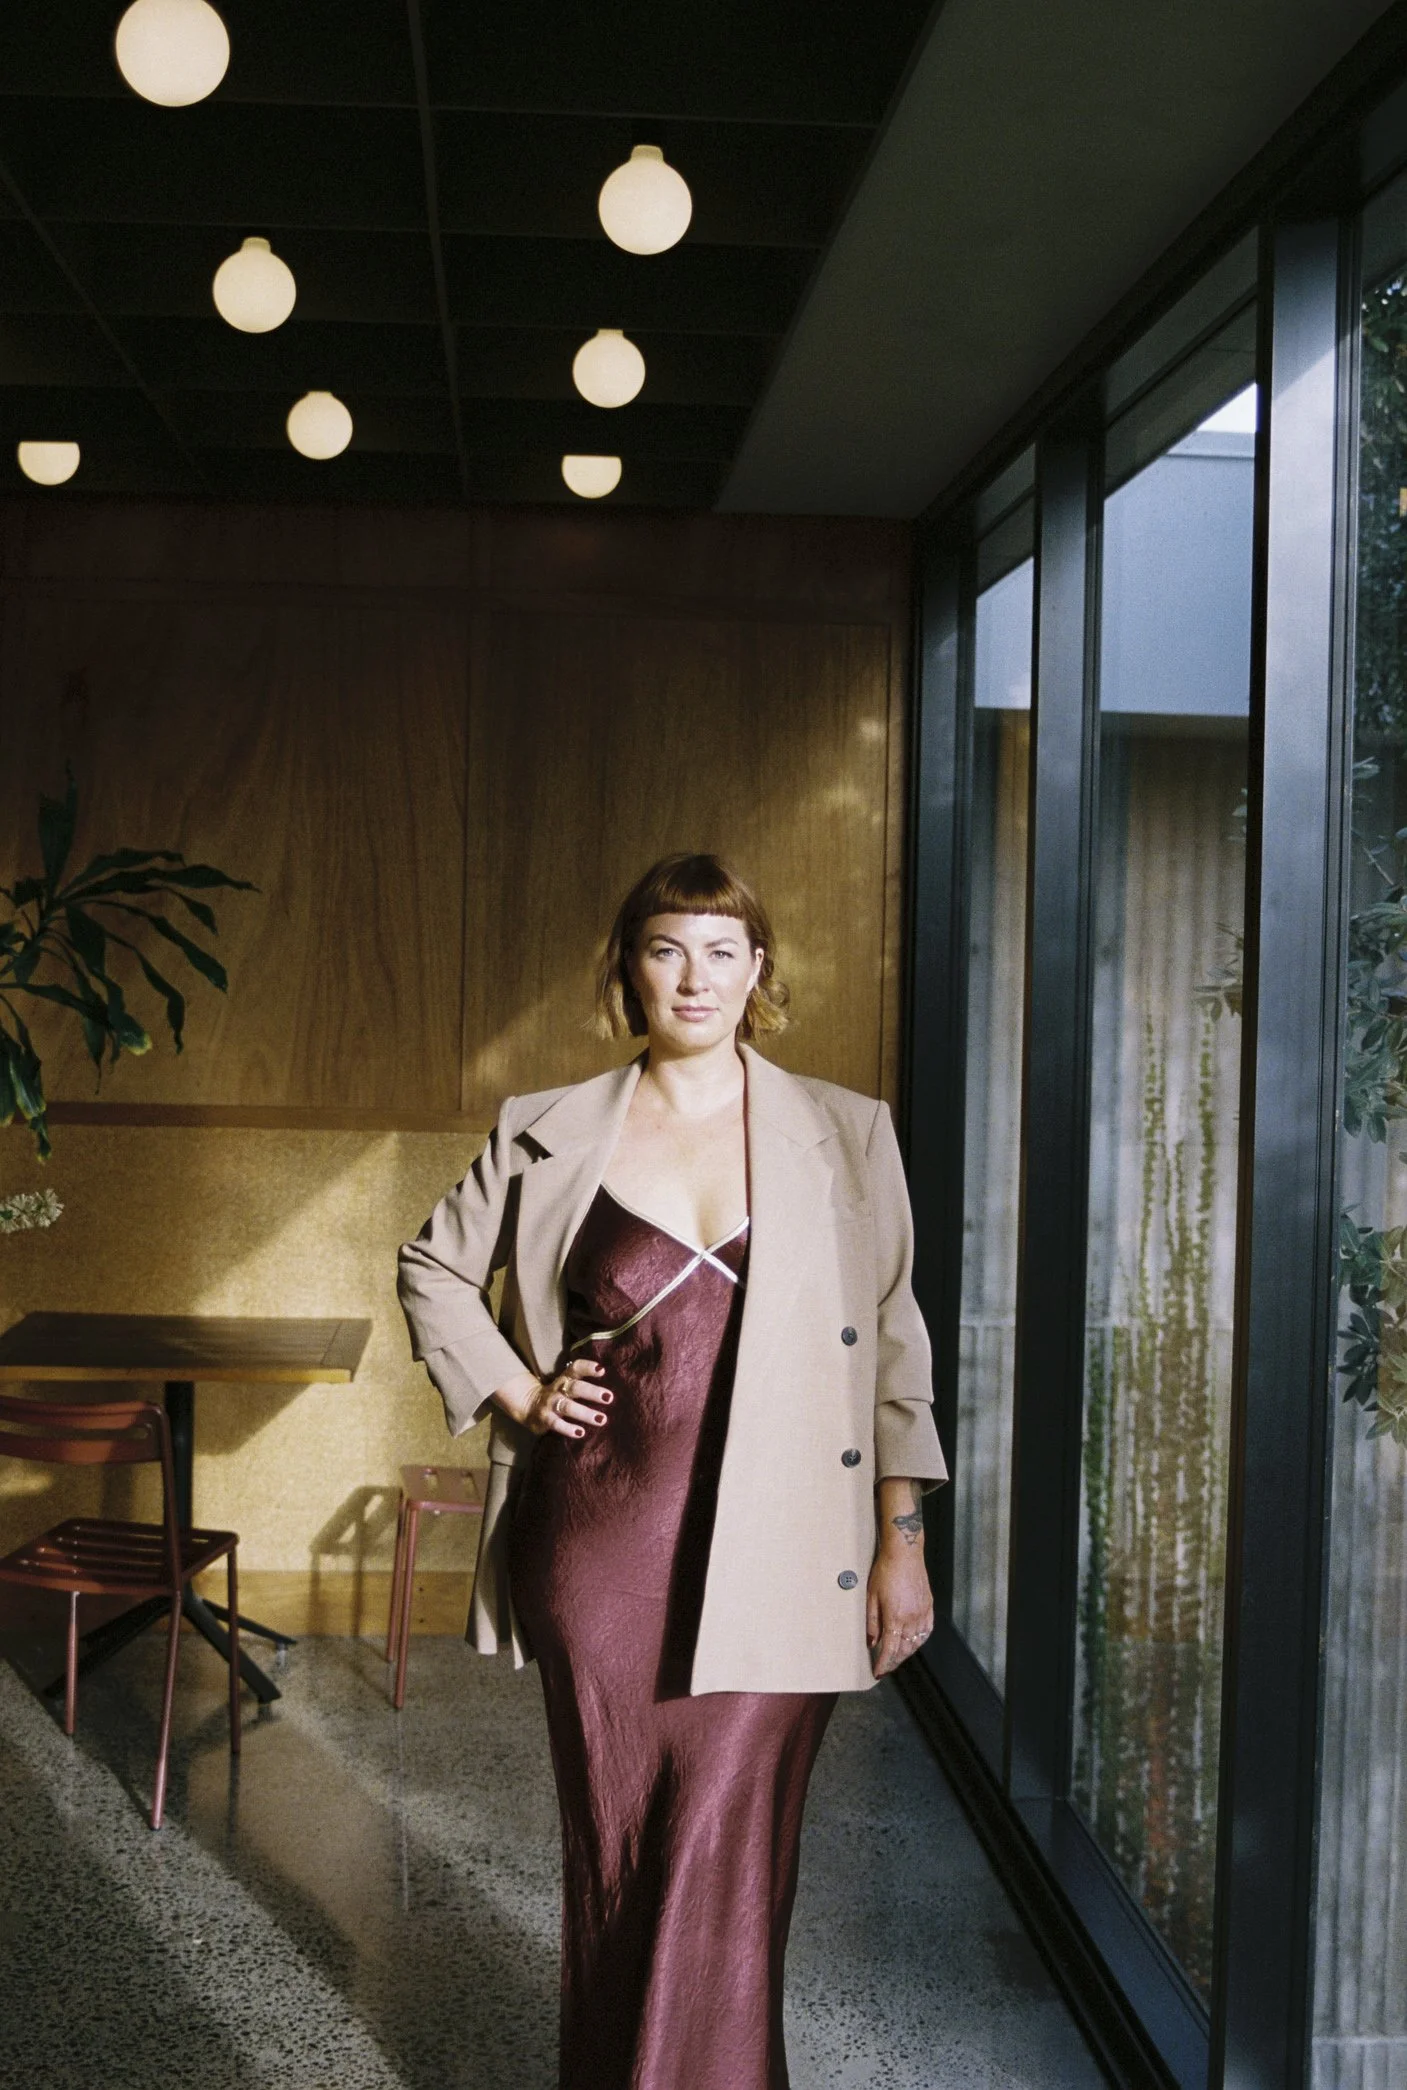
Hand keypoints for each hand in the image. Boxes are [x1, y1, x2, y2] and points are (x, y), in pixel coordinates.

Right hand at [491, 1359, 612, 1440]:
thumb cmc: (557, 1395)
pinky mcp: (544, 1419)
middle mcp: (558, 1389)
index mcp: (565, 1379)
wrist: (528, 1405)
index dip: (587, 1367)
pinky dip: (568, 1428)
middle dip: (592, 1392)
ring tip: (602, 1419)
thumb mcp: (567, 1385)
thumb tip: (610, 1391)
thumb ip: (583, 1384)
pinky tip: (580, 1433)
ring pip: (568, 1407)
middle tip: (609, 1397)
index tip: (601, 1370)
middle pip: (575, 1388)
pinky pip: (556, 1424)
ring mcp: (550, 1404)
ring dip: (585, 1413)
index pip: (575, 1368)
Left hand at [867, 1479, 933, 1676]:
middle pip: (904, 1649)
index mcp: (895, 1618)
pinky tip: (914, 1643)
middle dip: (894, 1662)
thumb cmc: (884, 1571)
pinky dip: (920, 1640)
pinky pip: (927, 1630)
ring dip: (906, 1653)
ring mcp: (922, 1612)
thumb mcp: (871, 1597)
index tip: (877, 1672)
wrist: (904, 1553)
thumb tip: (871, 1642)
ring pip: (916, 1642)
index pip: (890, 1650)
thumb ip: (871, 1622)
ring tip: (896, 1658)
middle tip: (885, 1668)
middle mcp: (911, 1619)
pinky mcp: (928, 1605)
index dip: (883, 1664)